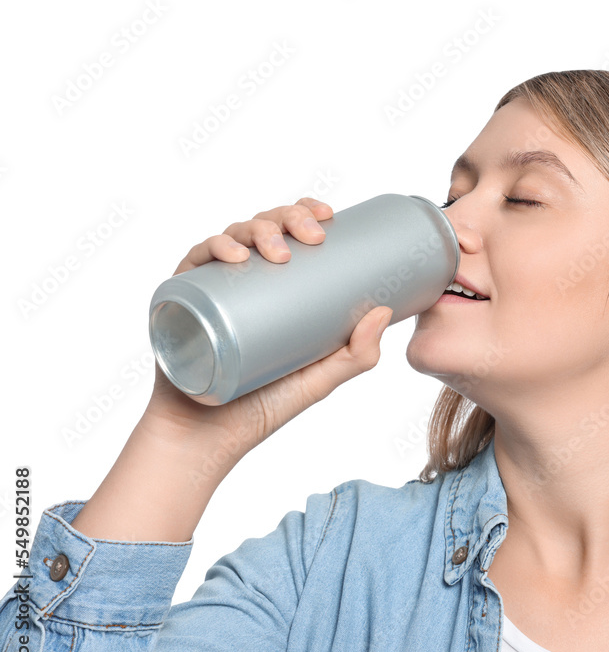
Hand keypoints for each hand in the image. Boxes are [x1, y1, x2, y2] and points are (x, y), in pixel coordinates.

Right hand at [143, 197, 392, 459]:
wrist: (210, 439)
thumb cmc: (265, 406)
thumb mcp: (321, 378)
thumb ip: (357, 354)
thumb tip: (385, 310)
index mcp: (273, 285)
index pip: (286, 233)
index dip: (304, 211)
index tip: (329, 214)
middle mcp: (241, 279)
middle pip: (261, 226)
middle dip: (288, 217)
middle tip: (313, 236)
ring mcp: (210, 288)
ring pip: (230, 236)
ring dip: (256, 229)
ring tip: (279, 252)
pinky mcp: (181, 302)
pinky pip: (191, 263)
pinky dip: (211, 250)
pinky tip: (234, 256)